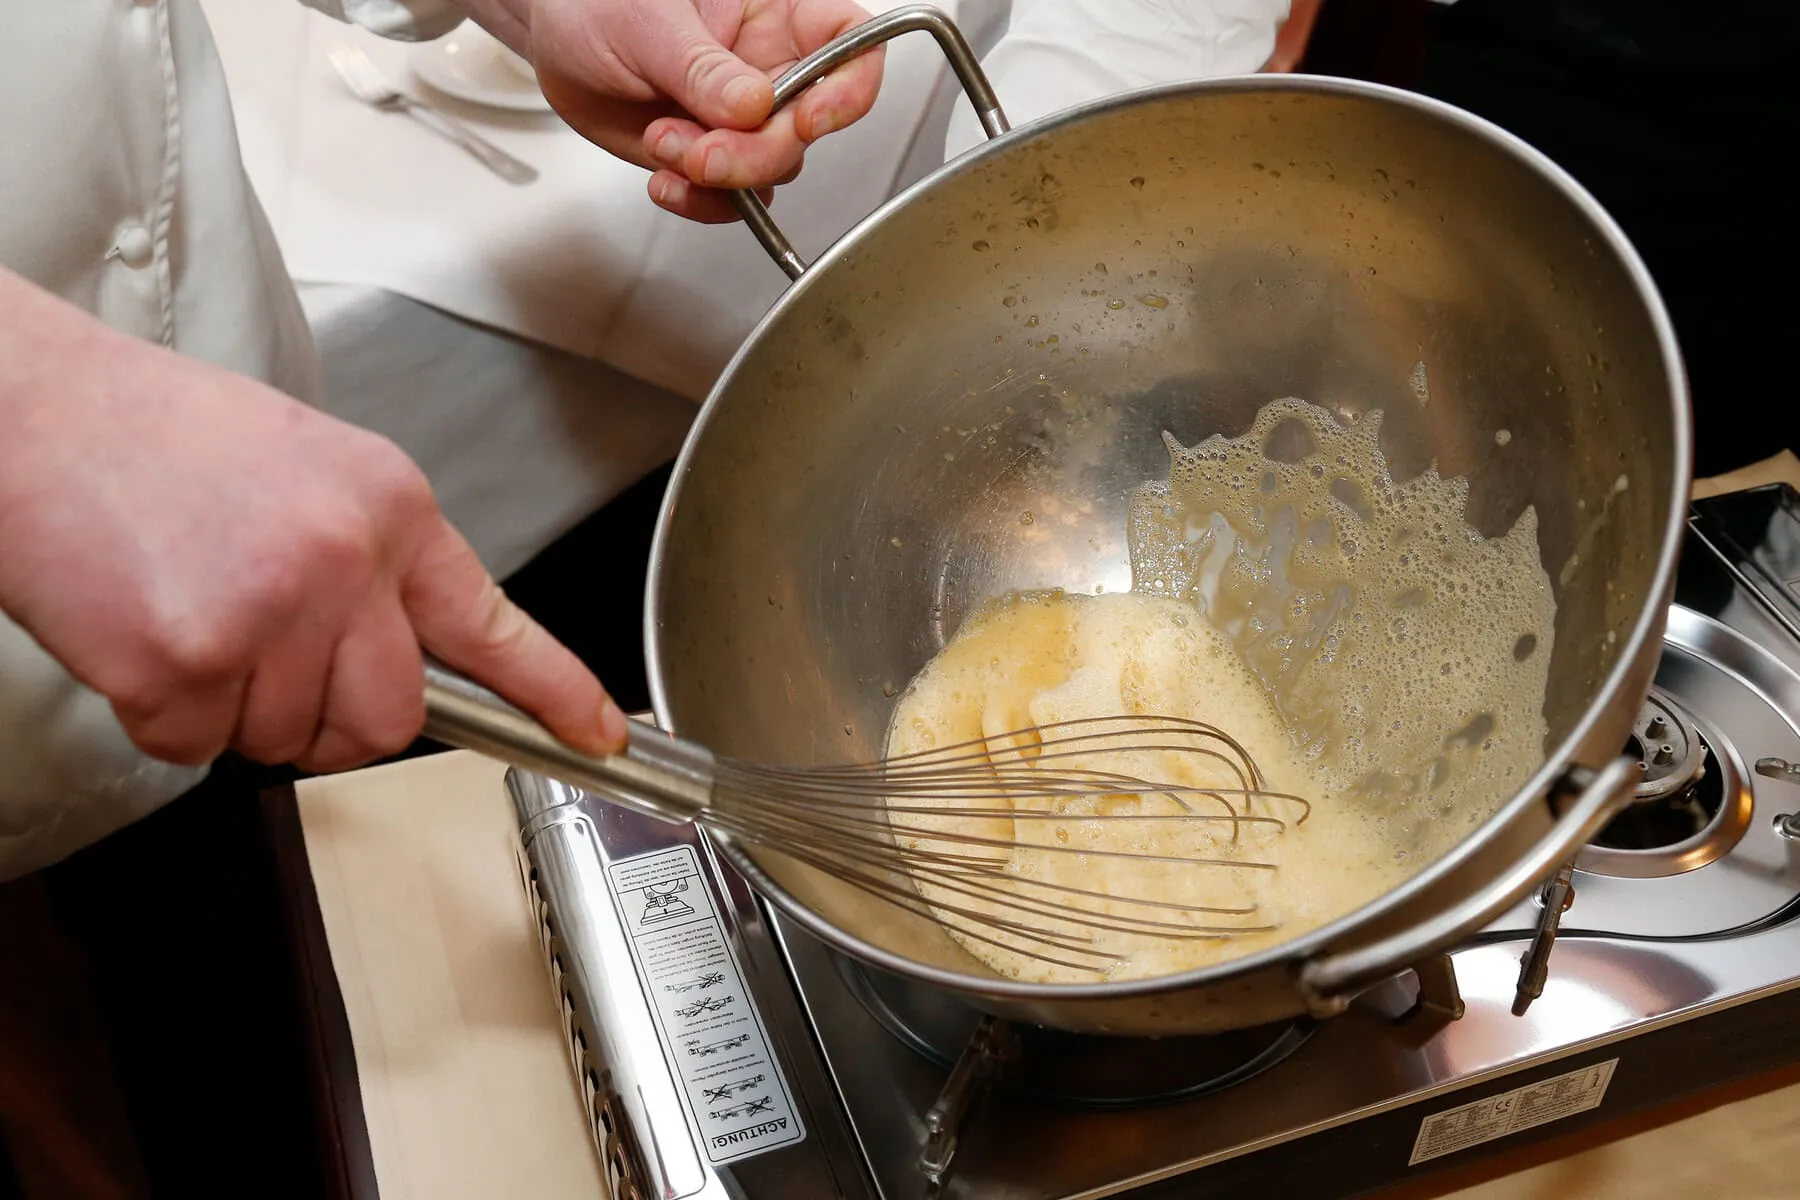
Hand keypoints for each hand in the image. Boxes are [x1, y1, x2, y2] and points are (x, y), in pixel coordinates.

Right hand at [0, 271, 626, 771]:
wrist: (30, 412)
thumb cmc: (157, 436)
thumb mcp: (311, 470)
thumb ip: (374, 559)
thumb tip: (407, 649)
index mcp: (389, 508)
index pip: (493, 623)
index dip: (555, 692)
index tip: (597, 735)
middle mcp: (344, 563)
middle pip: (391, 720)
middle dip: (337, 722)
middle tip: (276, 669)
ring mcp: (267, 617)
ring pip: (288, 741)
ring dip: (240, 710)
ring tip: (194, 613)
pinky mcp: (182, 666)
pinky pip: (198, 748)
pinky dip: (167, 716)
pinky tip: (145, 634)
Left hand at [464, 0, 884, 221]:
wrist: (556, 41)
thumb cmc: (599, 4)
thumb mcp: (648, 22)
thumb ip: (703, 68)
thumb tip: (754, 106)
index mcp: (774, 13)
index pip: (849, 42)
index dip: (850, 85)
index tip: (812, 118)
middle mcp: (771, 68)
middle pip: (810, 124)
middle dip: (759, 152)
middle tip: (706, 153)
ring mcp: (745, 119)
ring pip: (773, 169)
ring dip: (722, 175)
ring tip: (664, 145)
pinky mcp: (716, 158)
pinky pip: (734, 200)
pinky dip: (702, 202)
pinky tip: (665, 180)